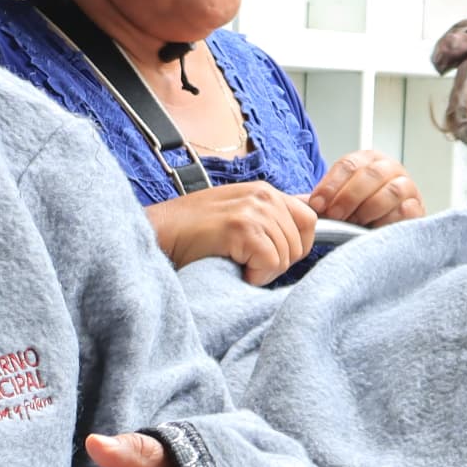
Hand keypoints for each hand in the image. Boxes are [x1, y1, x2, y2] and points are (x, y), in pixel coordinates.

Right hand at [146, 183, 317, 284]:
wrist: (157, 234)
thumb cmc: (191, 232)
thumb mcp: (237, 213)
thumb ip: (270, 216)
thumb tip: (308, 218)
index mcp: (264, 190)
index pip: (309, 219)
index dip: (295, 245)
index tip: (269, 255)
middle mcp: (263, 195)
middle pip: (300, 243)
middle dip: (276, 262)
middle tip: (244, 262)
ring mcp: (253, 210)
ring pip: (286, 257)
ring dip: (262, 271)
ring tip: (234, 262)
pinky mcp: (243, 229)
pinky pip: (271, 264)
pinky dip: (254, 275)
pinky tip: (231, 266)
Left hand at [305, 150, 422, 227]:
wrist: (389, 225)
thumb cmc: (361, 209)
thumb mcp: (339, 200)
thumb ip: (320, 200)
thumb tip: (295, 204)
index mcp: (367, 160)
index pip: (348, 164)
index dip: (330, 185)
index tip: (317, 205)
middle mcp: (389, 168)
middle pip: (370, 174)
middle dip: (348, 196)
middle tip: (335, 215)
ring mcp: (407, 186)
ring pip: (390, 190)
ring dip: (368, 208)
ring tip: (354, 223)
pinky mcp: (417, 208)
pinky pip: (405, 211)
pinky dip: (388, 220)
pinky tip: (373, 229)